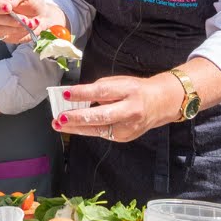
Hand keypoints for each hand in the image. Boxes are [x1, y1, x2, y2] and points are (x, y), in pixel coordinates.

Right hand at [0, 0, 52, 44]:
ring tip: (31, 23)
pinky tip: (30, 27)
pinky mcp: (6, 36)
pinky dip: (21, 33)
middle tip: (25, 19)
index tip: (9, 8)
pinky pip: (9, 37)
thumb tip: (7, 4)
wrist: (42, 14)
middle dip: (10, 20)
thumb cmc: (31, 0)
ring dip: (16, 27)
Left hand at [53, 75, 182, 142]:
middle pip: (101, 116)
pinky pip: (102, 134)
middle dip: (78, 118)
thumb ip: (100, 89)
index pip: (103, 92)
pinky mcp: (126, 137)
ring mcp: (129, 127)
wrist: (160, 103)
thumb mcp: (120, 82)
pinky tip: (75, 127)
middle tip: (60, 117)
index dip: (84, 93)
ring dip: (77, 128)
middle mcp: (131, 110)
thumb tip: (77, 97)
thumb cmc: (136, 90)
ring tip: (59, 124)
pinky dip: (88, 130)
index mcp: (129, 91)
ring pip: (99, 129)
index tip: (66, 94)